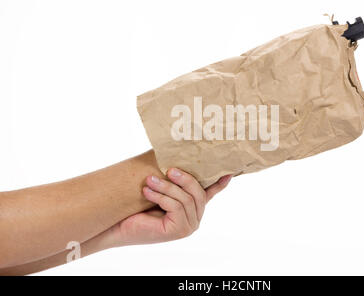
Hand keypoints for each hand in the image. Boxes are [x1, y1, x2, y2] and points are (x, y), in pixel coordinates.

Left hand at [114, 168, 231, 245]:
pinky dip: (161, 197)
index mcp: (192, 205)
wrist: (118, 224)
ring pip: (185, 199)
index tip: (229, 171)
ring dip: (166, 187)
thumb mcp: (158, 185)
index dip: (220, 182)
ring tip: (149, 180)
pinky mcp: (179, 230)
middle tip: (168, 169)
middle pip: (198, 192)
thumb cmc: (136, 203)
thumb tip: (174, 150)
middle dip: (184, 178)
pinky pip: (175, 207)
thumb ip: (171, 174)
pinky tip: (147, 192)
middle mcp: (195, 216)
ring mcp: (189, 225)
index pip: (210, 193)